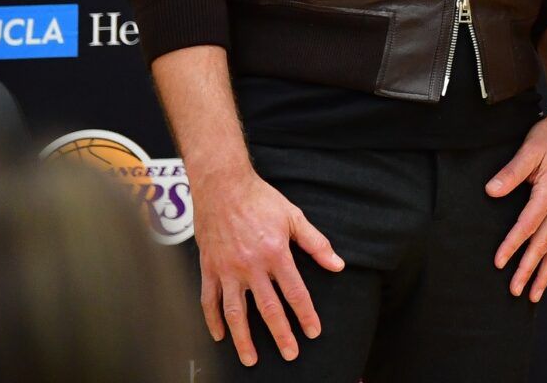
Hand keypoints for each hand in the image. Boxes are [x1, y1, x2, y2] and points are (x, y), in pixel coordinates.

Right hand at [193, 166, 344, 365]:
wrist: (222, 186)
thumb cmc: (261, 200)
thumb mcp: (294, 217)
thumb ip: (316, 243)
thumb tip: (337, 265)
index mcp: (275, 253)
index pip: (295, 292)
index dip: (305, 314)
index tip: (313, 332)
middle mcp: (251, 266)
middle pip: (268, 308)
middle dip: (280, 334)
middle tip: (290, 354)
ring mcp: (227, 270)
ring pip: (235, 312)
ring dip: (243, 339)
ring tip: (251, 359)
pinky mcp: (209, 269)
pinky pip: (209, 301)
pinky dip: (212, 321)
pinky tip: (220, 337)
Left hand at [489, 112, 546, 301]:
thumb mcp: (531, 147)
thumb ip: (512, 171)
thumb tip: (491, 191)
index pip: (528, 225)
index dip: (513, 245)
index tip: (499, 262)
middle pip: (544, 243)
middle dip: (530, 269)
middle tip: (516, 290)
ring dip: (546, 271)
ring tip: (535, 293)